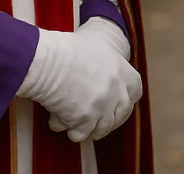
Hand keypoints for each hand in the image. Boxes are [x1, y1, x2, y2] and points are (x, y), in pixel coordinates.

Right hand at [18, 22, 142, 141]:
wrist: (48, 60)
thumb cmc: (65, 50)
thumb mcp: (96, 49)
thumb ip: (106, 68)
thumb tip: (101, 79)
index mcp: (122, 70)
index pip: (135, 92)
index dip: (125, 100)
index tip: (115, 104)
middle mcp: (116, 90)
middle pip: (120, 116)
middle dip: (106, 120)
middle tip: (91, 118)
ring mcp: (103, 107)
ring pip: (100, 130)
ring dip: (86, 127)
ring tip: (69, 116)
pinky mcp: (85, 120)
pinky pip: (79, 134)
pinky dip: (66, 127)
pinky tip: (56, 116)